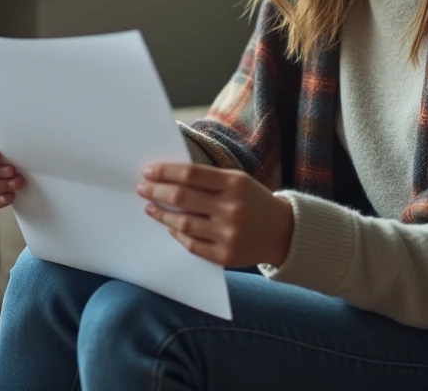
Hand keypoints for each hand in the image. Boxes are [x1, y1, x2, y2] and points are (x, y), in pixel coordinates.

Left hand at [137, 163, 294, 267]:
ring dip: (161, 214)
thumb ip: (208, 179)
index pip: (190, 174)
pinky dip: (177, 234)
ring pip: (182, 223)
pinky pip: (192, 244)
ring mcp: (228, 234)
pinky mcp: (225, 256)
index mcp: (235, 183)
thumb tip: (168, 178)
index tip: (148, 171)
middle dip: (156, 191)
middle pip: (182, 197)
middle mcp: (231, 208)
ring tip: (150, 207)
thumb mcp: (238, 181)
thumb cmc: (254, 201)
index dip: (165, 172)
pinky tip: (170, 226)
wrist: (284, 232)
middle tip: (142, 188)